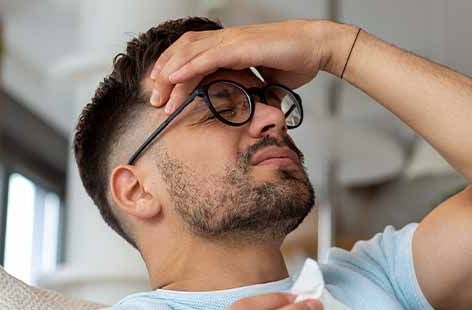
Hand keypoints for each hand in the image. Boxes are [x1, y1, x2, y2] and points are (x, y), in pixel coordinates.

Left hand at [149, 20, 355, 111]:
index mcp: (231, 45)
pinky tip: (174, 78)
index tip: (164, 89)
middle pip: (184, 51)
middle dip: (165, 74)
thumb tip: (257, 108)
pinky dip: (188, 67)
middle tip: (154, 97)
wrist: (317, 47)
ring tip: (158, 93)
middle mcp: (227, 39)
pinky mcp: (240, 47)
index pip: (193, 52)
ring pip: (190, 54)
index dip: (174, 67)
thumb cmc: (298, 60)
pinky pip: (207, 57)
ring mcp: (232, 40)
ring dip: (171, 74)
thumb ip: (259, 92)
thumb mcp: (271, 82)